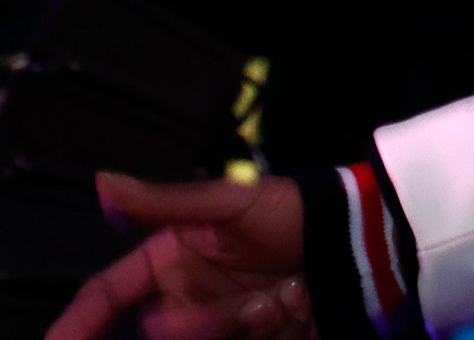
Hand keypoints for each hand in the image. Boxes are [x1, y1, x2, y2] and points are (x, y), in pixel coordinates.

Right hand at [48, 173, 312, 339]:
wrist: (361, 243)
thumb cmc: (298, 211)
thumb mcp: (234, 200)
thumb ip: (167, 201)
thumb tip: (104, 181)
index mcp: (171, 259)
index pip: (109, 293)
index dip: (80, 321)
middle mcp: (186, 298)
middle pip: (154, 329)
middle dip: (189, 324)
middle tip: (244, 305)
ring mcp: (217, 324)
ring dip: (230, 322)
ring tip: (275, 300)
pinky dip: (255, 334)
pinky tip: (281, 313)